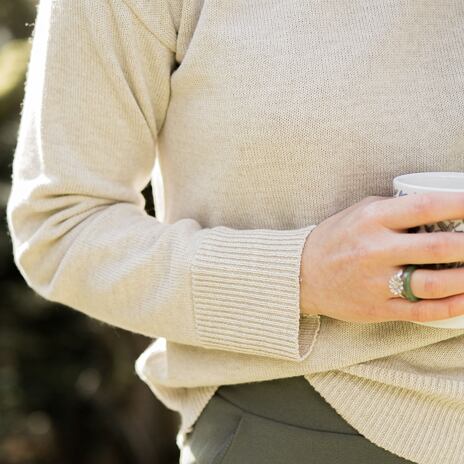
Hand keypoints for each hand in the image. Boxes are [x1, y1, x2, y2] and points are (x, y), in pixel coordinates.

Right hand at [299, 192, 463, 322]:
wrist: (301, 274)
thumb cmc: (334, 238)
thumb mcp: (359, 212)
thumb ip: (395, 208)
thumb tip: (436, 208)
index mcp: (371, 220)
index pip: (426, 207)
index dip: (462, 205)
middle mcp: (374, 250)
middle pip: (438, 248)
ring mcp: (375, 282)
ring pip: (434, 283)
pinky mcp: (376, 307)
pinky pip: (421, 311)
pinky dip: (451, 306)